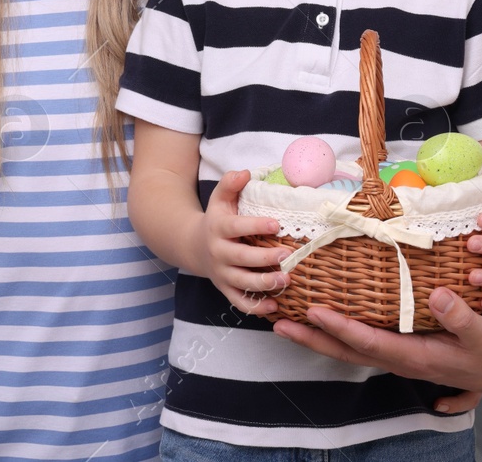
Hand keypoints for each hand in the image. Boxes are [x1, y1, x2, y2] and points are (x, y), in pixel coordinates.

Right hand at [201, 170, 289, 315]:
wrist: (194, 246)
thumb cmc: (217, 219)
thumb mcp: (219, 198)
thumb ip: (230, 184)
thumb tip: (246, 173)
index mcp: (218, 228)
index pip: (236, 227)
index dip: (255, 226)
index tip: (276, 224)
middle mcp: (219, 253)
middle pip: (240, 259)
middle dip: (264, 259)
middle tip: (287, 256)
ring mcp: (222, 274)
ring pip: (241, 284)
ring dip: (264, 284)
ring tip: (286, 281)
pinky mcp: (225, 289)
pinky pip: (239, 303)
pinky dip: (256, 308)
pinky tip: (275, 306)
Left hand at [272, 287, 481, 393]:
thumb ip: (460, 316)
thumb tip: (437, 295)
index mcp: (416, 357)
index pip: (368, 342)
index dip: (340, 327)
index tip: (314, 311)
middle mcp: (400, 360)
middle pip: (347, 351)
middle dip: (312, 337)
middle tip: (278, 323)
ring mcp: (398, 356)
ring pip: (350, 349)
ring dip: (318, 336)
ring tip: (288, 321)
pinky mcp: (401, 349)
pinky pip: (361, 343)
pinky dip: (337, 333)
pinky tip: (323, 323)